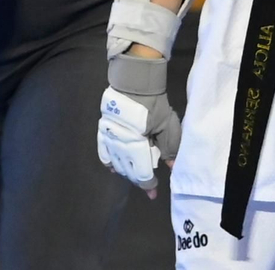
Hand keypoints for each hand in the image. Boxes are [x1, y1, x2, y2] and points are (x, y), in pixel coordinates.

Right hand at [98, 67, 180, 197]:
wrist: (133, 82)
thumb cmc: (153, 104)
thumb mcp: (168, 125)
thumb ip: (170, 148)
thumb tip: (171, 167)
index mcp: (137, 145)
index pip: (142, 174)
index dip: (148, 186)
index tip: (154, 192)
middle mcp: (120, 146)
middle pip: (128, 171)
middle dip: (139, 180)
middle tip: (148, 183)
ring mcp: (109, 139)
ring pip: (116, 165)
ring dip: (127, 172)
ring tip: (135, 173)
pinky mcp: (102, 132)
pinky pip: (103, 153)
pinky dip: (110, 163)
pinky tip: (115, 167)